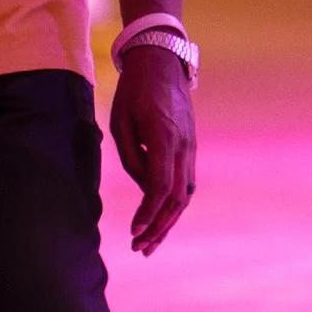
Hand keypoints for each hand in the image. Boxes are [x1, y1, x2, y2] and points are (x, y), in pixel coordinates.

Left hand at [109, 46, 195, 255]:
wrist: (162, 63)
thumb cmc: (135, 90)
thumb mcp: (121, 122)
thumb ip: (131, 157)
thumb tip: (142, 185)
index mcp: (164, 138)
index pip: (160, 185)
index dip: (148, 212)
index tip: (134, 231)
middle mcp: (183, 146)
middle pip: (177, 197)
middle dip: (158, 226)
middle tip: (139, 248)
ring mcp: (190, 147)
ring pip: (186, 194)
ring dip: (169, 221)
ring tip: (150, 242)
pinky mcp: (190, 148)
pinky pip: (186, 182)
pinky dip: (175, 205)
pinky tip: (161, 218)